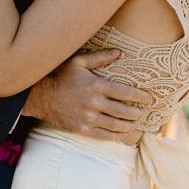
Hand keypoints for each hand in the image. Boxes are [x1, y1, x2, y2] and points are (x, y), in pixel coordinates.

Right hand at [24, 50, 151, 139]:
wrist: (39, 96)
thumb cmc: (60, 76)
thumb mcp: (78, 61)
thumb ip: (99, 57)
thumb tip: (119, 52)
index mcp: (96, 85)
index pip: (125, 92)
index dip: (140, 96)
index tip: (148, 98)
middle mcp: (94, 103)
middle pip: (124, 111)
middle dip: (137, 113)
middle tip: (144, 112)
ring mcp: (88, 118)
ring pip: (116, 125)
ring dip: (129, 125)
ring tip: (136, 123)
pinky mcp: (81, 129)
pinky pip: (103, 135)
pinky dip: (116, 136)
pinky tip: (122, 133)